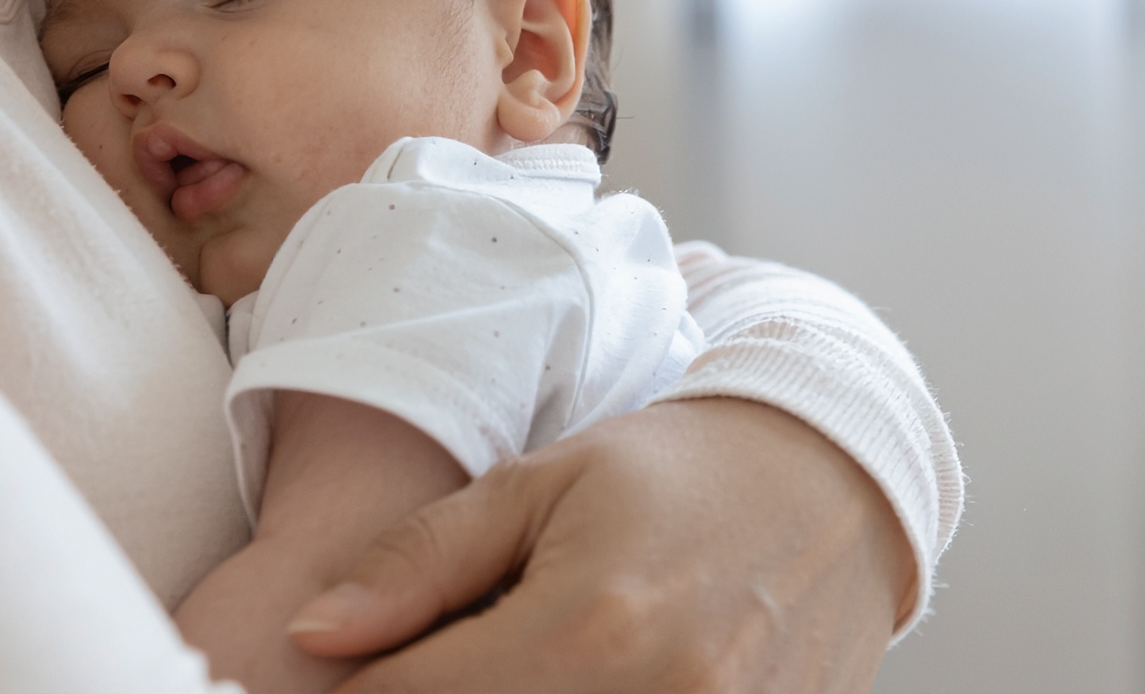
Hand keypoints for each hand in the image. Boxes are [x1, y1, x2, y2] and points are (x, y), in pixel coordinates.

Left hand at [287, 397, 911, 692]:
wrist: (834, 488)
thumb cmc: (673, 473)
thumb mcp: (540, 484)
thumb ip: (421, 560)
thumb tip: (310, 634)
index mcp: (589, 623)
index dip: (359, 692)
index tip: (337, 675)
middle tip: (425, 667)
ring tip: (498, 668)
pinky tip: (558, 685)